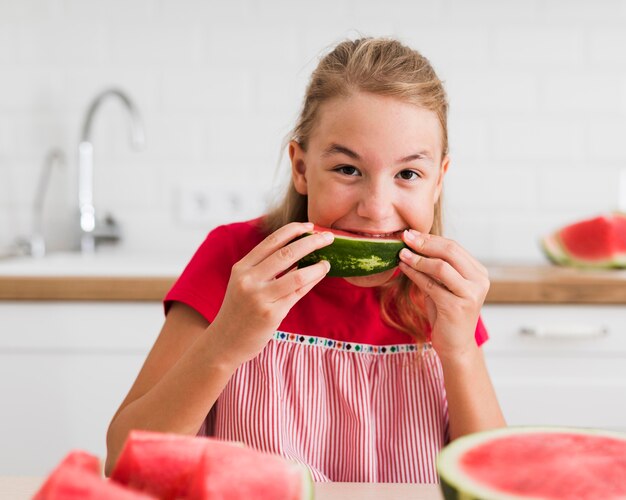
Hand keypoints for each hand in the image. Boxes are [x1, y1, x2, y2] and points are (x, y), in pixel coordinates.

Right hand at [210, 222, 332, 365]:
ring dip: (317, 266)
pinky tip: (320, 275)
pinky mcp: (272, 314)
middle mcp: (249, 280)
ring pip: (297, 275)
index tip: (310, 226)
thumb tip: (297, 250)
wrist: (224, 343)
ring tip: (327, 261)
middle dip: (311, 242)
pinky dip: (312, 281)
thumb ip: (263, 267)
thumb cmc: (238, 311)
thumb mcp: (243, 283)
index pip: (271, 241)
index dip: (293, 230)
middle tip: (328, 237)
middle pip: (287, 254)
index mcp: (242, 268)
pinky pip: (298, 293)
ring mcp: (260, 298)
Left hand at [398, 230, 489, 358]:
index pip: (454, 247)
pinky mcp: (457, 307)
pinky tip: (403, 268)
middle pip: (450, 252)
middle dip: (424, 243)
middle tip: (405, 237)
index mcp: (479, 273)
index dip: (431, 238)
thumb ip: (436, 267)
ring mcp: (470, 294)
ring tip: (401, 253)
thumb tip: (414, 243)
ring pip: (441, 267)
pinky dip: (415, 274)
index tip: (411, 234)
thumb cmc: (447, 314)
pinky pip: (431, 284)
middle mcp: (479, 281)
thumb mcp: (443, 285)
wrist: (455, 346)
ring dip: (418, 258)